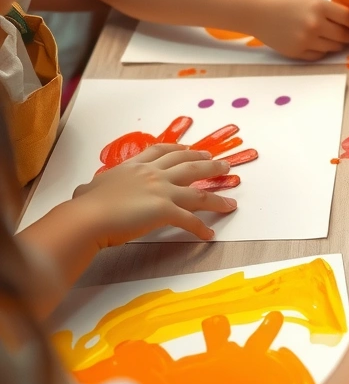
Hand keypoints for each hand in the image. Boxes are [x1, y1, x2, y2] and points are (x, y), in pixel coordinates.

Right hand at [72, 144, 237, 244]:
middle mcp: (152, 174)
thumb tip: (83, 192)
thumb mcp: (90, 189)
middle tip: (222, 165)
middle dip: (208, 164)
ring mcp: (161, 190)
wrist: (88, 217)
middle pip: (188, 164)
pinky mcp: (165, 210)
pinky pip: (190, 220)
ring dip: (218, 196)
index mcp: (135, 166)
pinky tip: (209, 234)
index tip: (190, 149)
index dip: (179, 149)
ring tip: (231, 200)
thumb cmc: (84, 205)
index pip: (162, 151)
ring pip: (198, 191)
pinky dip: (201, 228)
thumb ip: (94, 187)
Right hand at [248, 0, 348, 59]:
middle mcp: (315, 25)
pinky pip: (318, 55)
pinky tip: (321, 44)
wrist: (252, 9)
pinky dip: (322, 51)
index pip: (348, 18)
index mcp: (319, 6)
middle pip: (344, 36)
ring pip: (333, 47)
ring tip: (338, 39)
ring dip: (338, 44)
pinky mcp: (296, 52)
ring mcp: (306, 40)